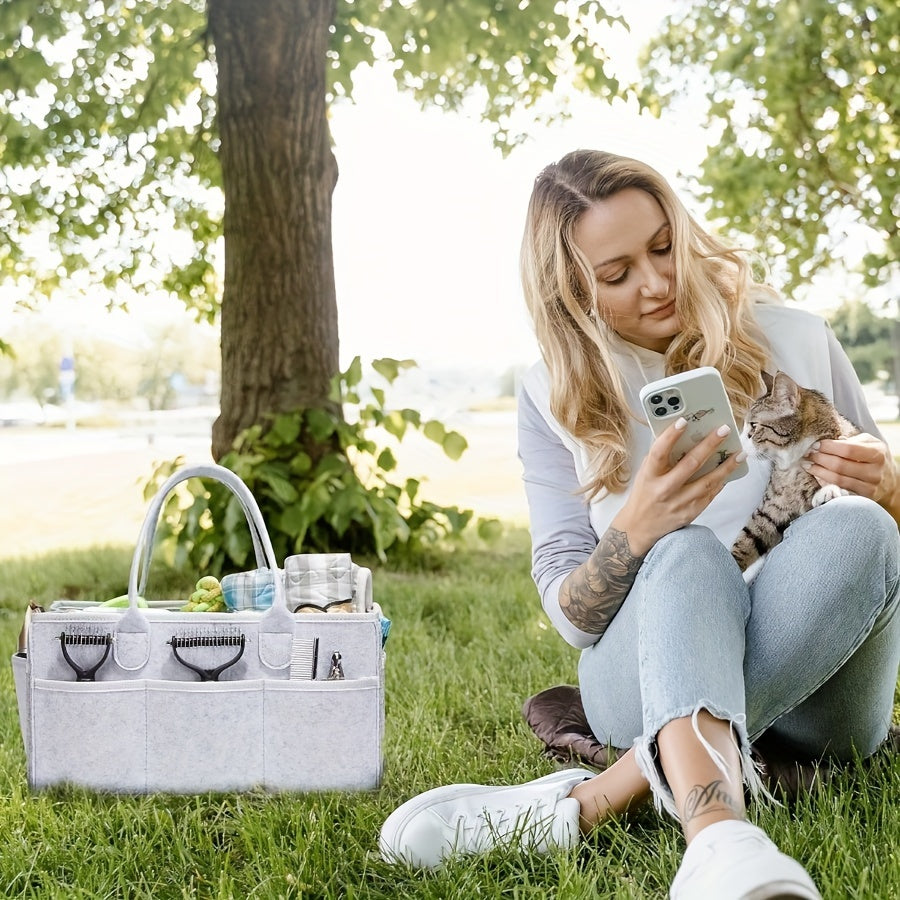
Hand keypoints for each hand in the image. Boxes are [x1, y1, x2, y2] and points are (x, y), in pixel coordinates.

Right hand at [614, 417, 746, 554]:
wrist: (639, 528)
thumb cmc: (644, 495)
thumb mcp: (645, 474)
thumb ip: (659, 458)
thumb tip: (680, 435)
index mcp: (649, 476)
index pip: (659, 453)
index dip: (670, 436)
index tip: (683, 421)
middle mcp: (664, 490)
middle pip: (690, 464)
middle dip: (709, 445)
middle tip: (724, 430)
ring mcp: (679, 503)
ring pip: (707, 482)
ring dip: (726, 466)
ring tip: (740, 453)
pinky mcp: (690, 513)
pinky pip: (710, 495)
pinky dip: (721, 481)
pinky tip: (730, 471)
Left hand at [803, 433, 892, 502]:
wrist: (890, 481)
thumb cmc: (874, 457)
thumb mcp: (869, 443)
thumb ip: (851, 440)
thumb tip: (826, 443)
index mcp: (877, 453)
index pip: (848, 449)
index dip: (828, 447)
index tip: (816, 444)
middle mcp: (875, 471)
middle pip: (840, 465)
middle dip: (820, 458)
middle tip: (808, 454)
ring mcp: (870, 487)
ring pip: (837, 479)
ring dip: (818, 471)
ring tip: (807, 464)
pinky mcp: (863, 497)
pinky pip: (839, 489)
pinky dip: (824, 482)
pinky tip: (816, 475)